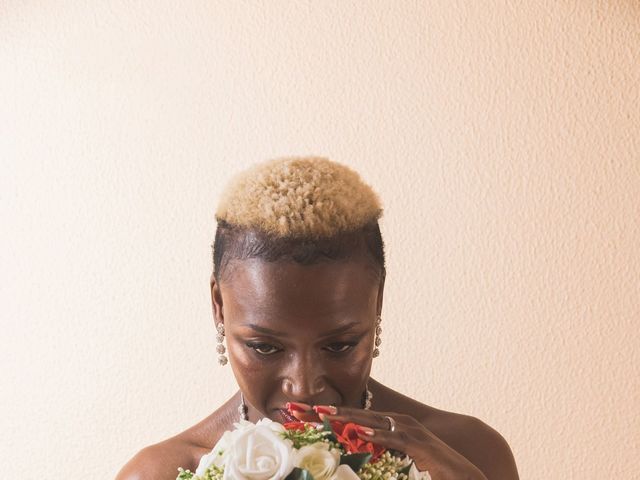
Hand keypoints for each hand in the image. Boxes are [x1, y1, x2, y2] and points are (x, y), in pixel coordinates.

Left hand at [302, 405, 487, 479]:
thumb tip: (352, 452)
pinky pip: (393, 437)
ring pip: (370, 421)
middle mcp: (395, 422)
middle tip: (298, 408)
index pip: (350, 417)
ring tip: (322, 414)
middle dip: (325, 411)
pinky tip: (359, 432)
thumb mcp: (396, 460)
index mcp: (387, 425)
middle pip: (353, 414)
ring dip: (345, 417)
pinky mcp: (417, 442)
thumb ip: (376, 453)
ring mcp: (407, 429)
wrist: (462, 474)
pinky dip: (376, 434)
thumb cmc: (428, 469)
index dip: (324, 414)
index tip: (299, 413)